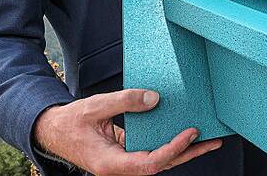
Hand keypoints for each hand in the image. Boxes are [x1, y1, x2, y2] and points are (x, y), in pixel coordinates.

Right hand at [33, 89, 223, 174]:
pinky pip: (151, 152)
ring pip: (158, 161)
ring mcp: (123, 162)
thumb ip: (124, 101)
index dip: (172, 150)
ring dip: (183, 151)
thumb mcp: (95, 106)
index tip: (190, 133)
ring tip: (208, 139)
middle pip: (161, 165)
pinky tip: (184, 134)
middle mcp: (120, 167)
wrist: (52, 131)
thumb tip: (154, 99)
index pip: (149, 164)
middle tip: (213, 140)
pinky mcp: (125, 154)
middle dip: (188, 153)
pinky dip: (168, 143)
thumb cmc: (70, 122)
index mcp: (110, 163)